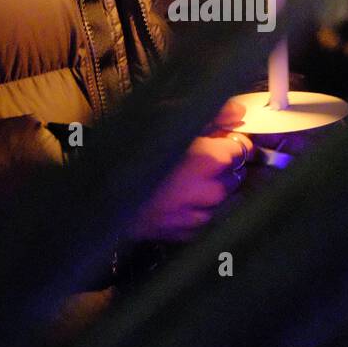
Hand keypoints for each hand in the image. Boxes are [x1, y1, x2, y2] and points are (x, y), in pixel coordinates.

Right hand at [129, 102, 253, 242]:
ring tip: (189, 178)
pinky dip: (203, 207)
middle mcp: (215, 190)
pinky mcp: (192, 233)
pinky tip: (182, 198)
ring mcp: (204, 215)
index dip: (229, 141)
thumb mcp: (166, 117)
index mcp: (214, 160)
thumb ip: (211, 114)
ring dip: (216, 187)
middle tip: (199, 157)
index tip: (217, 139)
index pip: (243, 148)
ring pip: (226, 198)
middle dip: (224, 165)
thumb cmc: (131, 150)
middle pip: (237, 173)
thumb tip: (240, 112)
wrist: (104, 193)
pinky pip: (209, 217)